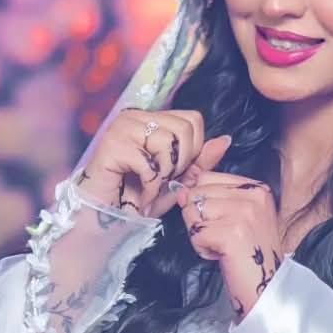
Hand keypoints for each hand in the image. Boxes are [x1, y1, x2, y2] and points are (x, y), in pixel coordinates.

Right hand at [77, 108, 232, 218]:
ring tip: (151, 186)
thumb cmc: (138, 196)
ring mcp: (122, 127)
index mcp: (152, 118)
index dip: (193, 150)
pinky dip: (150, 187)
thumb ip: (200, 160)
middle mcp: (136, 116)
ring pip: (168, 142)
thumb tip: (226, 139)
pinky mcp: (112, 144)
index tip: (176, 170)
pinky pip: (148, 164)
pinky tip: (142, 195)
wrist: (106, 216)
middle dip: (181, 163)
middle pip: (184, 129)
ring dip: (164, 175)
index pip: (193, 119)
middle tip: (163, 180)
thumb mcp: (177, 178)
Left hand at [178, 173, 282, 320]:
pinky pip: (195, 233)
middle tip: (223, 238)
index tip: (222, 222)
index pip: (206, 177)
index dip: (202, 202)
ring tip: (222, 246)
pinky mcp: (232, 233)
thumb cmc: (250, 256)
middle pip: (196, 193)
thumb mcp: (238, 218)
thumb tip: (180, 190)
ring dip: (199, 235)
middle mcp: (253, 196)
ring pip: (192, 211)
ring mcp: (244, 213)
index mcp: (257, 188)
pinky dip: (202, 249)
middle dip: (199, 220)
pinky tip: (221, 255)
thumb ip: (212, 197)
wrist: (269, 288)